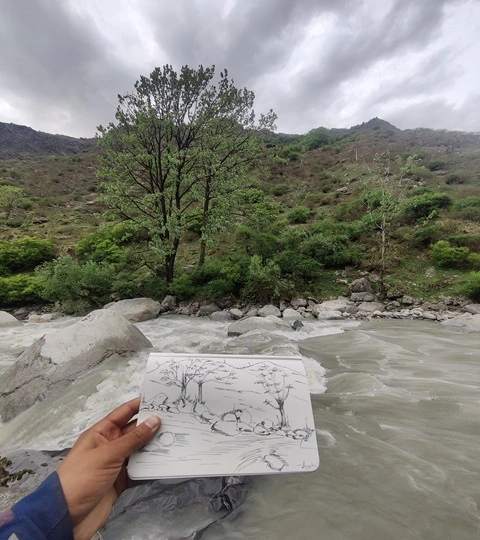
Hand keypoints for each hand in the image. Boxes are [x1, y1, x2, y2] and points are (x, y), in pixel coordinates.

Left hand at [57, 397, 160, 539]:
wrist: (68, 517)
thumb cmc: (79, 480)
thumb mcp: (107, 454)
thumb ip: (133, 439)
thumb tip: (153, 421)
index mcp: (100, 434)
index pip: (122, 414)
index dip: (138, 405)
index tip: (156, 399)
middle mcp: (109, 446)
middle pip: (133, 432)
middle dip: (151, 426)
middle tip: (172, 420)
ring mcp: (115, 464)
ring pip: (138, 451)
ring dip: (153, 447)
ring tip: (173, 439)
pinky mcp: (120, 481)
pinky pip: (139, 470)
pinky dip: (150, 467)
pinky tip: (163, 463)